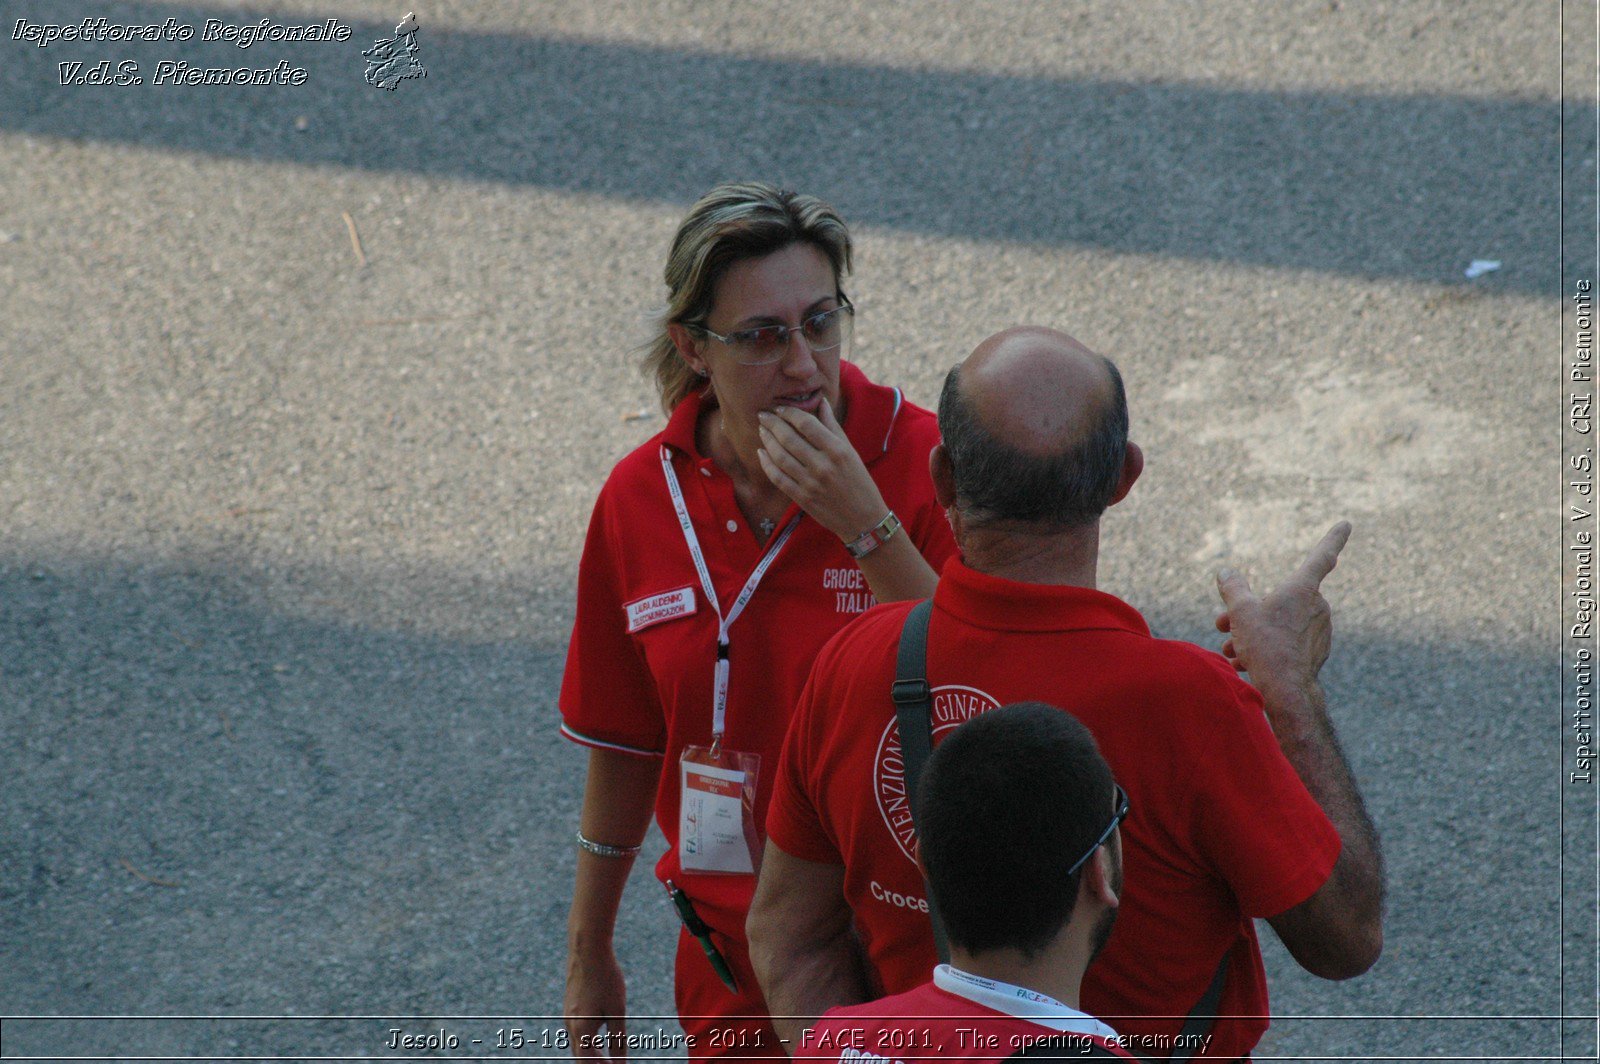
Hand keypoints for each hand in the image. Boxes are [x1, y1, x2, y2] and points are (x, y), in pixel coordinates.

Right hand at [565, 942, 627, 1059]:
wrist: (588, 950)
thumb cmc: (606, 979)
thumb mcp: (617, 1012)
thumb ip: (618, 1040)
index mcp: (581, 1031)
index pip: (589, 1063)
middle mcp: (571, 1025)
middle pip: (581, 1056)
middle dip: (595, 1063)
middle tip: (613, 1063)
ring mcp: (568, 1015)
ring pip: (578, 1044)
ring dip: (591, 1053)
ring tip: (607, 1056)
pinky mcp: (570, 1005)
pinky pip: (576, 1031)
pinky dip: (587, 1040)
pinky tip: (599, 1035)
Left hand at [756, 399, 887, 539]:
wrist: (863, 519)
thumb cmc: (859, 481)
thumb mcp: (850, 451)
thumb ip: (833, 426)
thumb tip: (821, 402)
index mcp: (837, 450)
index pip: (807, 424)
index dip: (789, 413)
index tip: (780, 408)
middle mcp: (823, 465)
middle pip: (789, 438)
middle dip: (772, 423)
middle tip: (763, 415)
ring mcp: (811, 483)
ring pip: (780, 456)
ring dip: (767, 440)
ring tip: (762, 430)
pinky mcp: (802, 498)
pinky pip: (778, 478)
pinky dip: (767, 463)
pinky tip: (761, 453)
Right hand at [1214, 522, 1350, 699]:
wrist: (1286, 691)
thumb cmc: (1265, 645)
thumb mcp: (1240, 612)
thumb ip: (1233, 589)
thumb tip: (1226, 573)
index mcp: (1303, 589)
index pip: (1322, 556)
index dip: (1333, 538)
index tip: (1346, 524)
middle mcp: (1317, 606)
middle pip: (1280, 599)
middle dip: (1251, 610)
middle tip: (1223, 624)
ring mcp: (1320, 631)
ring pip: (1280, 622)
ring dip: (1253, 632)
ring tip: (1231, 650)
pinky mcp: (1316, 653)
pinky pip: (1288, 642)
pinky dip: (1267, 648)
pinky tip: (1245, 662)